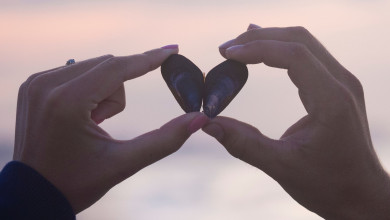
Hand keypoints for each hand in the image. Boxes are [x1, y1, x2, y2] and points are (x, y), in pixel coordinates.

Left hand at [13, 46, 208, 212]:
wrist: (35, 194)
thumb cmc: (76, 182)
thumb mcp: (124, 163)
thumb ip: (165, 140)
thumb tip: (198, 119)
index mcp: (67, 102)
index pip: (117, 67)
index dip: (149, 59)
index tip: (173, 50)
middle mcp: (47, 84)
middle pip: (107, 66)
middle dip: (117, 94)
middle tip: (103, 124)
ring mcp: (36, 83)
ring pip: (94, 68)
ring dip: (103, 92)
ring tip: (91, 124)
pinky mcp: (33, 85)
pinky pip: (76, 72)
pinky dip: (88, 90)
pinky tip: (78, 117)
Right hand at [203, 25, 389, 218]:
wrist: (360, 195)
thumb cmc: (328, 184)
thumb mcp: (281, 166)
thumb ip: (243, 143)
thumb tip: (207, 123)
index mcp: (332, 101)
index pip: (294, 55)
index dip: (258, 48)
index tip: (227, 54)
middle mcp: (341, 84)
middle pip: (299, 40)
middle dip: (260, 38)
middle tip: (226, 48)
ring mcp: (342, 83)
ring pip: (304, 44)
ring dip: (269, 40)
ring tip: (237, 47)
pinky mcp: (336, 88)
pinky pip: (308, 57)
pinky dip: (281, 50)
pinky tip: (263, 52)